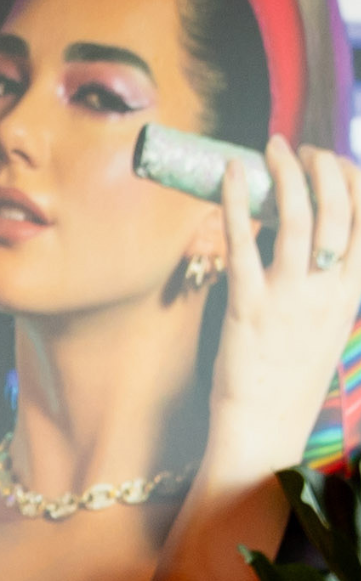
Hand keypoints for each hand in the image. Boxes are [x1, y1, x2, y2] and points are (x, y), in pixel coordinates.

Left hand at [200, 139, 360, 494]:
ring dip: (285, 173)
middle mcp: (326, 288)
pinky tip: (230, 175)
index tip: (337, 162)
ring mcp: (288, 296)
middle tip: (301, 148)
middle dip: (322, 167)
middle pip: (336, 208)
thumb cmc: (287, 385)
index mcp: (350, 292)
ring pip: (296, 216)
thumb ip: (326, 289)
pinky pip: (243, 243)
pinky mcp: (247, 307)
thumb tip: (311, 251)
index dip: (353, 181)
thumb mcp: (325, 332)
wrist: (263, 431)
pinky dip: (236, 203)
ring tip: (273, 149)